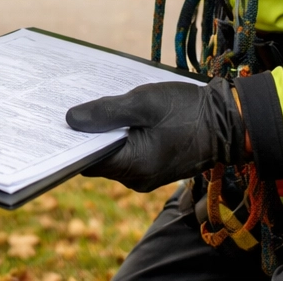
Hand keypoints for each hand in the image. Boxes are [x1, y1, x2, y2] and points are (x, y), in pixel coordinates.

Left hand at [66, 78, 248, 191]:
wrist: (229, 122)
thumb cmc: (188, 110)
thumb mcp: (144, 103)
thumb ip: (107, 112)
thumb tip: (70, 120)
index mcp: (132, 167)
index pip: (87, 161)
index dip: (69, 143)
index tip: (53, 122)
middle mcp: (136, 178)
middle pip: (97, 159)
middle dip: (84, 136)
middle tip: (65, 107)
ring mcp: (146, 175)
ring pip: (112, 155)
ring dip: (103, 134)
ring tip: (90, 105)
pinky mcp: (154, 165)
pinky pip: (127, 152)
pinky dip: (118, 136)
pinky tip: (115, 114)